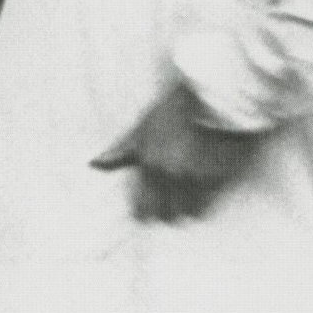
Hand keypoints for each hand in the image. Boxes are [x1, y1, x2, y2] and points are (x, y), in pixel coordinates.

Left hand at [92, 82, 261, 220]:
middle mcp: (171, 175)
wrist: (215, 96)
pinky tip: (206, 185)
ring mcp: (196, 178)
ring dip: (190, 207)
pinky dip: (206, 200)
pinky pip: (208, 205)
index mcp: (151, 163)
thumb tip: (94, 164)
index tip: (148, 211)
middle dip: (169, 211)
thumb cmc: (177, 108)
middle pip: (166, 216)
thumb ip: (121, 150)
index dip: (144, 212)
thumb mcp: (144, 125)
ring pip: (190, 214)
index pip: (142, 210)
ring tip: (191, 191)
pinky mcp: (219, 179)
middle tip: (172, 199)